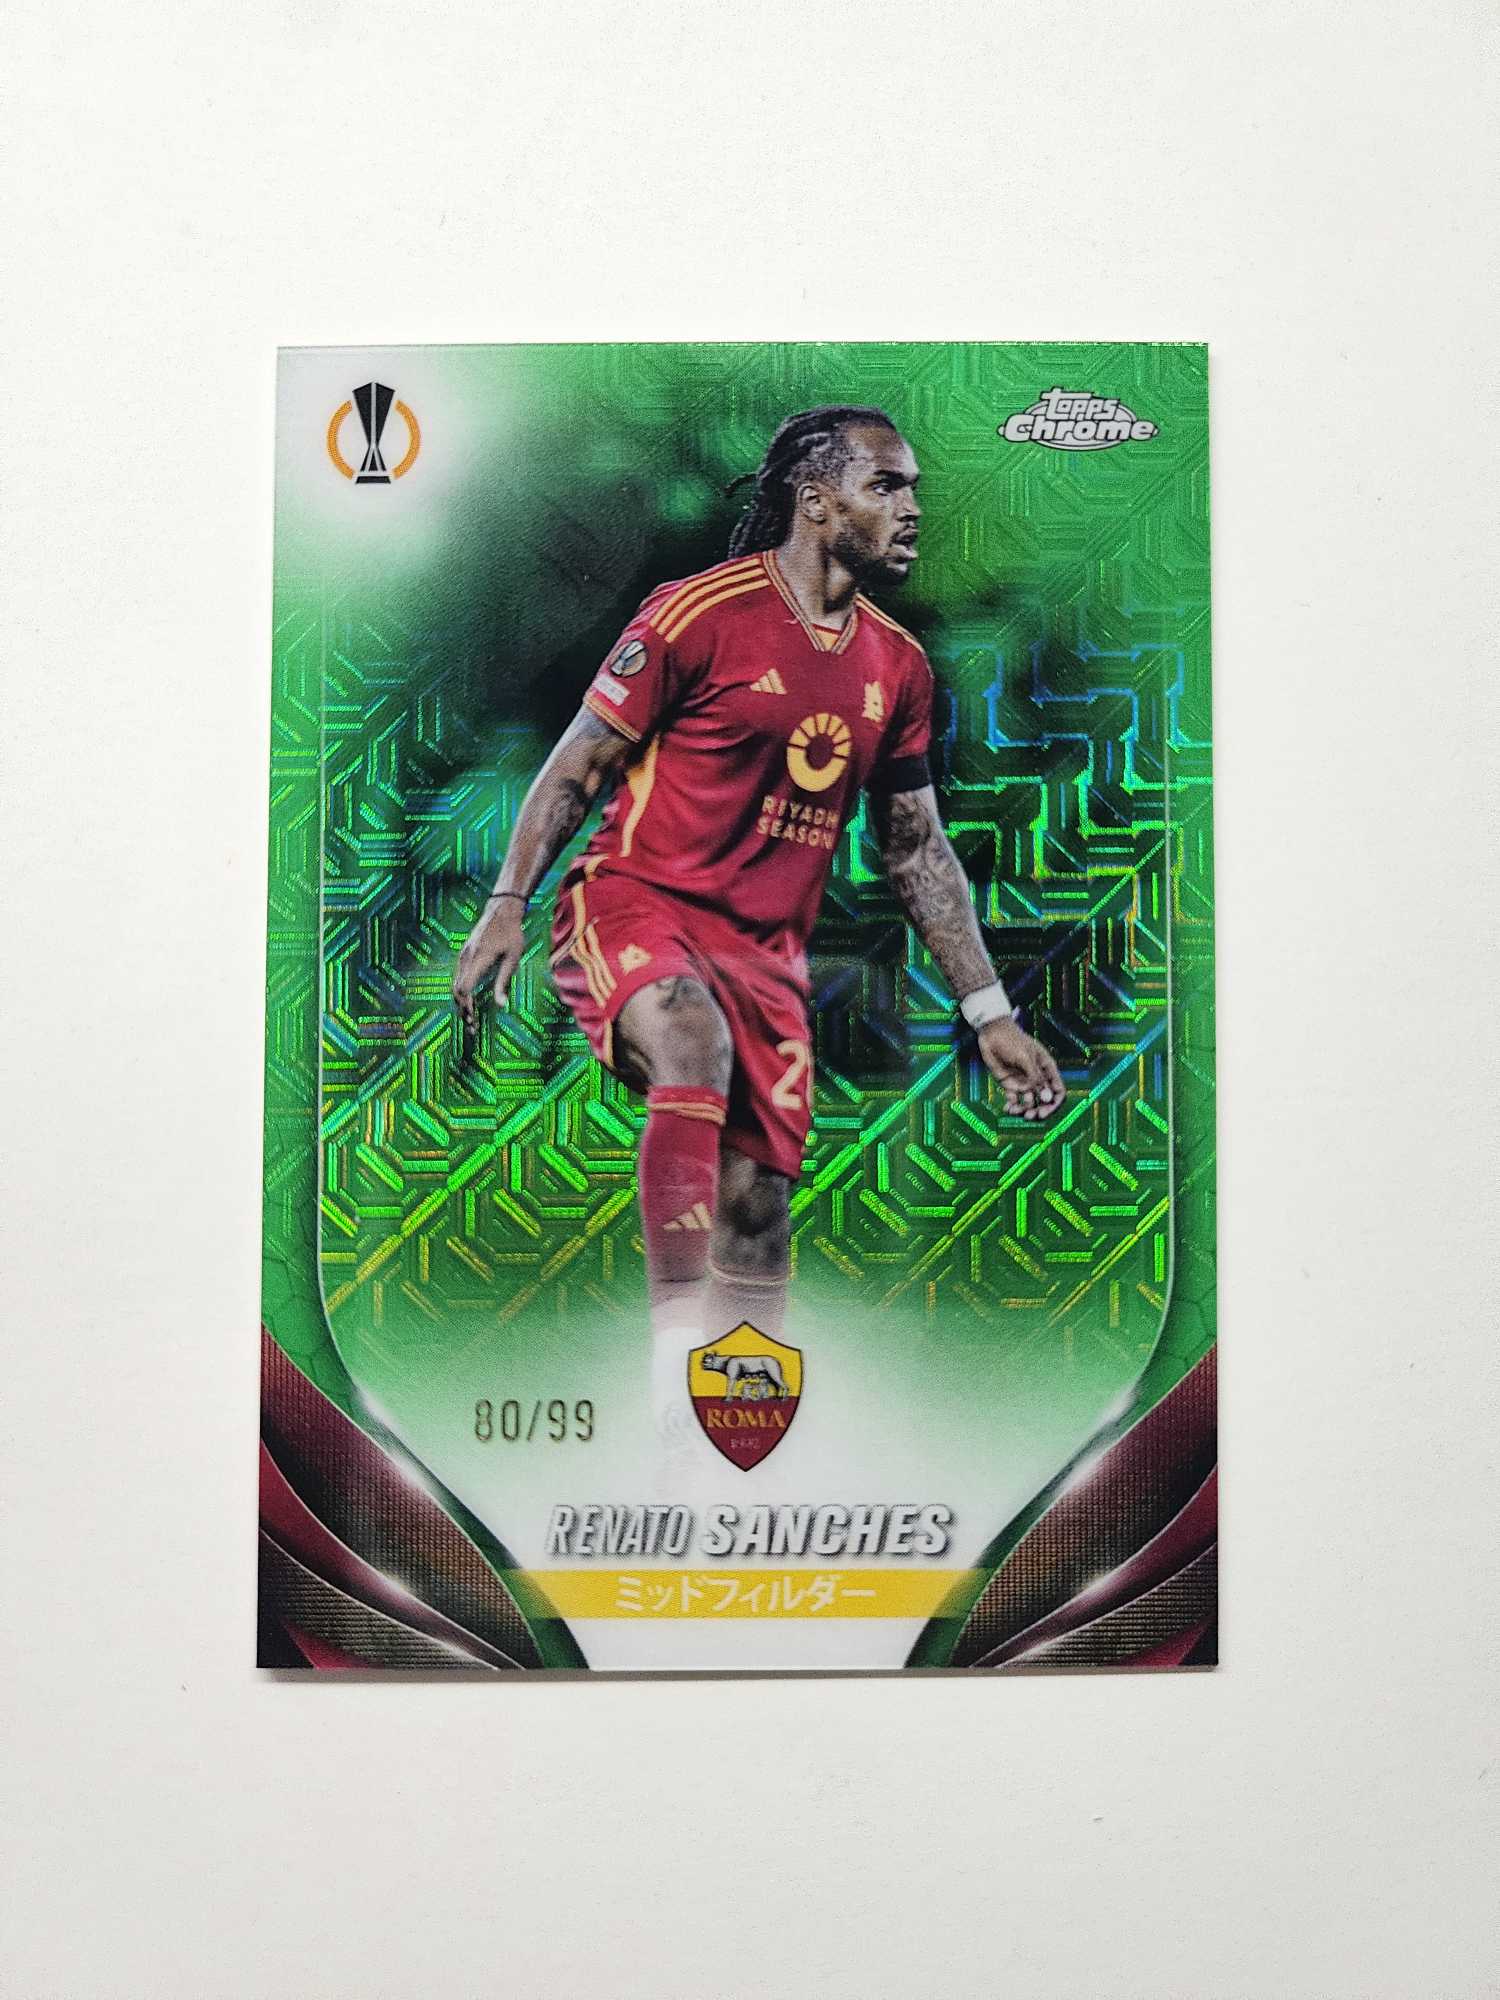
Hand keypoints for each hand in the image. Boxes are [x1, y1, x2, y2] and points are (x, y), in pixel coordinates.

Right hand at [453, 899, 526, 1029]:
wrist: (501, 910)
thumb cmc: (512, 934)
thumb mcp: (513, 958)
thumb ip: (504, 982)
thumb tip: (501, 1006)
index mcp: (478, 959)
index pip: (464, 989)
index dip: (466, 1006)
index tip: (473, 1021)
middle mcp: (466, 958)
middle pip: (456, 990)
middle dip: (462, 1009)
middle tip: (471, 1027)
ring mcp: (463, 955)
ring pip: (455, 984)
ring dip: (461, 1002)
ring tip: (470, 1018)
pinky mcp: (464, 954)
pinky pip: (458, 977)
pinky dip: (461, 992)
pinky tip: (469, 1001)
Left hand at [976, 1017, 1063, 1121]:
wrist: (991, 1034)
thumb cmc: (1012, 1041)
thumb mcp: (1025, 1058)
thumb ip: (1035, 1078)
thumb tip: (1047, 1098)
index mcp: (1046, 1069)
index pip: (1057, 1090)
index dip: (1054, 1103)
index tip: (1045, 1111)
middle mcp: (1037, 1078)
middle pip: (1044, 1100)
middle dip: (1039, 1110)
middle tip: (1031, 1116)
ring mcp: (1023, 1082)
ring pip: (1029, 1102)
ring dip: (1024, 1110)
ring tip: (1015, 1112)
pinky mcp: (1010, 1084)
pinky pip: (1014, 1100)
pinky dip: (1012, 1106)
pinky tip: (1008, 1108)